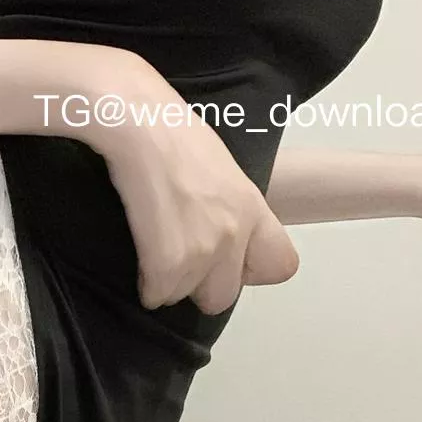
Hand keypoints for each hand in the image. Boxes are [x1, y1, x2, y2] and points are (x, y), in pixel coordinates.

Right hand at [92, 70, 298, 313]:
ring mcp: (204, 251)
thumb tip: (216, 232)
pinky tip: (140, 254)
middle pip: (222, 298)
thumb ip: (230, 209)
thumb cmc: (173, 134)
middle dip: (198, 285)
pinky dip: (144, 282)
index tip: (225, 258)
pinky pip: (156, 295)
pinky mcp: (169, 262)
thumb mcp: (222, 171)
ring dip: (166, 281)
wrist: (140, 123)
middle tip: (177, 258)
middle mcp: (235, 235)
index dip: (249, 269)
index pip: (281, 266)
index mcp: (253, 210)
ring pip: (182, 297)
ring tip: (153, 244)